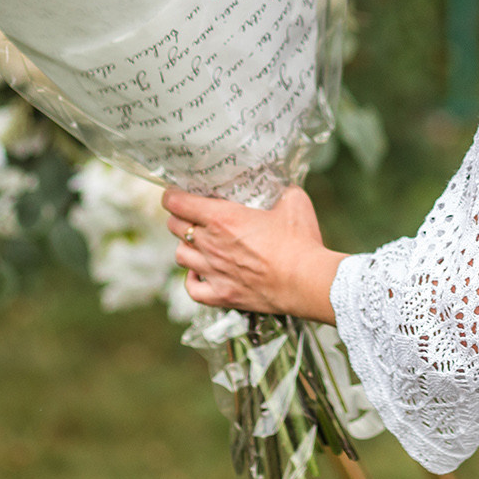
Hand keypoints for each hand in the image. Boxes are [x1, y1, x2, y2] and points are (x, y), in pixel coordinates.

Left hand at [164, 186, 344, 323]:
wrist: (306, 281)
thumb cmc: (300, 241)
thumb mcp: (294, 201)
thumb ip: (280, 189)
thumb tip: (279, 184)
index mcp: (222, 218)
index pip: (178, 203)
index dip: (172, 195)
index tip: (176, 192)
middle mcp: (210, 244)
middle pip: (174, 227)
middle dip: (179, 217)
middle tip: (191, 214)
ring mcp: (213, 272)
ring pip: (180, 255)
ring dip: (186, 246)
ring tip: (198, 242)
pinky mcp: (221, 295)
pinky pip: (191, 288)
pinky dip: (192, 279)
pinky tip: (200, 272)